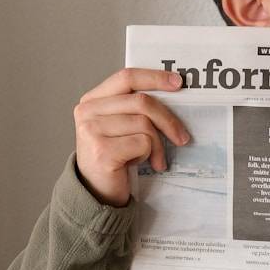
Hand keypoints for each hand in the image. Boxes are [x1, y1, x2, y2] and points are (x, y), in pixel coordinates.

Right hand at [74, 67, 188, 206]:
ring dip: (158, 144)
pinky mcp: (103, 151)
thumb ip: (133, 108)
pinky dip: (149, 155)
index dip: (154, 77)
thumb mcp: (119, 127)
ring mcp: (92, 130)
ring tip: (155, 158)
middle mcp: (88, 111)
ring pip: (144, 123)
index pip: (127, 77)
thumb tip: (172, 94)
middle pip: (141, 101)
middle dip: (168, 120)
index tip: (177, 83)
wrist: (96, 192)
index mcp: (92, 100)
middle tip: (181, 137)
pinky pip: (142, 143)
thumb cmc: (113, 158)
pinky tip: (141, 164)